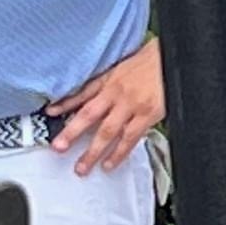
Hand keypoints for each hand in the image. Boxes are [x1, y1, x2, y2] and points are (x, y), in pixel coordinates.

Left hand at [49, 39, 164, 174]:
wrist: (175, 57)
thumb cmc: (155, 58)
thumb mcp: (127, 63)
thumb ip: (113, 78)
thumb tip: (102, 90)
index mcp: (110, 78)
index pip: (83, 93)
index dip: (65, 103)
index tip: (50, 113)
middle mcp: (116, 92)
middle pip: (89, 115)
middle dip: (71, 133)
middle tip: (58, 147)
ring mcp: (131, 105)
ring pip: (107, 132)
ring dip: (93, 151)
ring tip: (82, 167)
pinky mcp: (147, 115)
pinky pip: (129, 138)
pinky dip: (119, 153)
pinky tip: (110, 163)